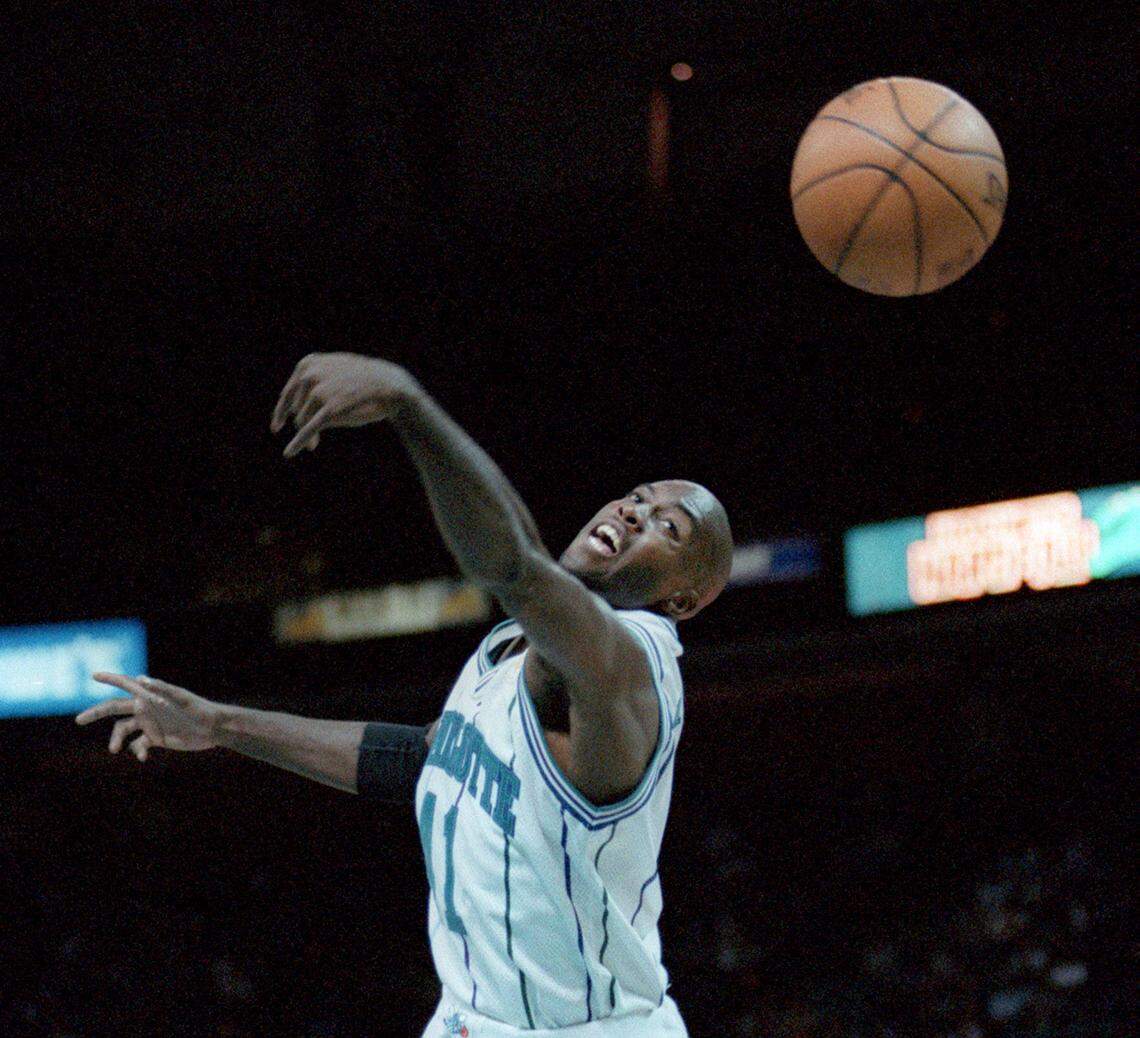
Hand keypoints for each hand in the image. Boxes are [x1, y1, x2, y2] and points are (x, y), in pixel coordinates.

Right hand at [76, 673, 222, 760]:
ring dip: (116, 740)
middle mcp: (146, 708)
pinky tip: (143, 757)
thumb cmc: (199, 709)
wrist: (213, 729)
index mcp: (150, 695)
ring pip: (123, 731)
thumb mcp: (181, 699)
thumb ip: (162, 689)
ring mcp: (150, 723)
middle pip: (115, 708)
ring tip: (114, 750)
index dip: (111, 679)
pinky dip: (137, 751)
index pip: (126, 685)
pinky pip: (138, 745)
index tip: (94, 675)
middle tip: (78, 720)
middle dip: (96, 713)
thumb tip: (141, 679)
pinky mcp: (156, 738)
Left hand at [270, 352, 419, 456]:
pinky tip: (290, 453)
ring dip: (307, 436)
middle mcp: (309, 375)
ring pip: (302, 420)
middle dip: (300, 425)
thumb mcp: (335, 370)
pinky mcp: (329, 409)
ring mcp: (318, 391)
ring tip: (314, 445)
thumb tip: (299, 398)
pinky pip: (308, 429)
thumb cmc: (365, 380)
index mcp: (307, 363)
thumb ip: (316, 378)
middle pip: (296, 408)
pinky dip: (298, 442)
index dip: (282, 412)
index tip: (277, 427)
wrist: (388, 385)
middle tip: (311, 442)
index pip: (289, 393)